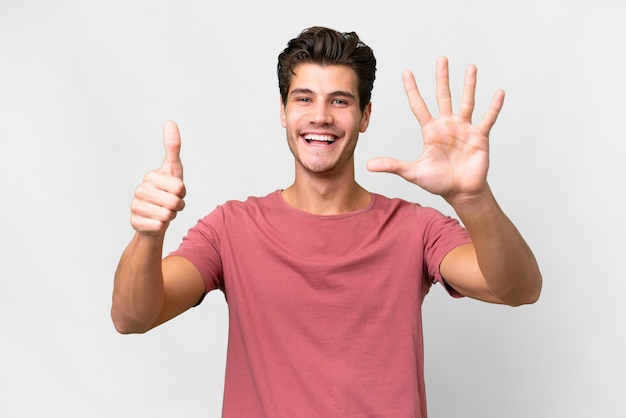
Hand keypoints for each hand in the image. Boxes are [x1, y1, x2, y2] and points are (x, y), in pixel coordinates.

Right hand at [130, 121, 185, 234]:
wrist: (154, 218)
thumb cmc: (167, 192)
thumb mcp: (174, 170)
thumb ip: (173, 147)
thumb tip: (170, 122)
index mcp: (151, 176)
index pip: (179, 187)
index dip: (182, 192)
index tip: (175, 190)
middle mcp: (140, 189)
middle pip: (175, 202)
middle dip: (178, 206)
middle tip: (171, 204)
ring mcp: (135, 206)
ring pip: (167, 215)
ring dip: (171, 216)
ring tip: (164, 211)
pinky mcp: (135, 222)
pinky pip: (159, 226)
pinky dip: (162, 226)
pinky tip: (155, 221)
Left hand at [367, 57, 504, 204]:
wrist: (461, 193)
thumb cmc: (438, 182)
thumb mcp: (412, 173)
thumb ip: (392, 166)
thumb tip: (368, 165)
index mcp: (431, 131)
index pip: (419, 106)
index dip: (412, 90)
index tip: (406, 73)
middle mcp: (447, 125)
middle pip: (443, 96)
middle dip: (442, 78)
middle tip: (441, 59)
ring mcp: (464, 129)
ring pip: (467, 102)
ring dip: (469, 85)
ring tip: (471, 67)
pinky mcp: (480, 137)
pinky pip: (488, 119)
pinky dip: (494, 107)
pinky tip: (498, 93)